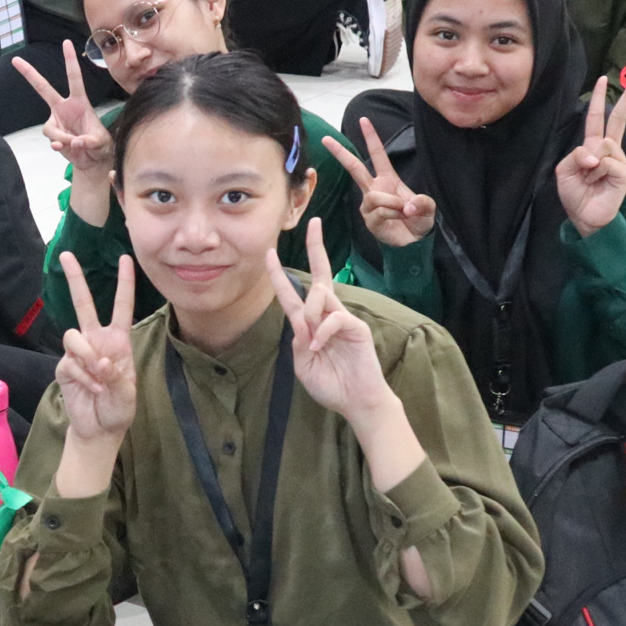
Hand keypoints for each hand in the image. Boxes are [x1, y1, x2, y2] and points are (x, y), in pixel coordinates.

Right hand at [15, 41, 113, 179]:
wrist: (93, 160)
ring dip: (61, 137)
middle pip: (43, 88)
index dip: (70, 60)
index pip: (74, 77)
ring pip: (49, 128)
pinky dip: (59, 145)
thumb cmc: (101, 145)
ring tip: (74, 144)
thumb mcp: (101, 141)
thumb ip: (89, 141)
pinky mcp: (53, 135)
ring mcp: (57, 121)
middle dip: (30, 74)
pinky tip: (64, 148)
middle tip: (15, 60)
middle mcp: (64, 108)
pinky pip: (51, 139)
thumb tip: (74, 141)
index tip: (66, 42)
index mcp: (79, 101)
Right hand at [54, 251, 137, 438]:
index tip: (125, 258)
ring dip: (87, 357)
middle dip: (75, 278)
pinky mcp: (64, 367)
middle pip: (83, 303)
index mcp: (118, 340)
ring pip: (73, 336)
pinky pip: (69, 362)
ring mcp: (78, 353)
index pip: (122, 306)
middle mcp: (96, 340)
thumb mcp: (128, 394)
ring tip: (99, 378)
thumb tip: (100, 362)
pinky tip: (93, 390)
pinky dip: (83, 377)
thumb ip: (118, 376)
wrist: (100, 428)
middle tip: (65, 255)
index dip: (124, 283)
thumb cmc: (119, 408)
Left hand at [272, 221, 393, 420]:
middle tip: (314, 223)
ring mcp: (342, 319)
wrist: (356, 402)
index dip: (279, 275)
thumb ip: (297, 341)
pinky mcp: (356, 327)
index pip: (293, 294)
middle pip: (320, 275)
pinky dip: (322, 333)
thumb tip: (301, 319)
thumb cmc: (331, 385)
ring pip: (322, 294)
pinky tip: (318, 348)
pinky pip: (334, 317)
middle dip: (316, 247)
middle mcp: (326, 315)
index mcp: (310, 324)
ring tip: (312, 342)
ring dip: (310, 314)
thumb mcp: (303, 365)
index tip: (270, 254)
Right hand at [323, 116, 436, 248]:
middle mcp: (374, 189)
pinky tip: (399, 218)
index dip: (371, 137)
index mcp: (387, 179)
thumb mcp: (428, 207)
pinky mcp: (369, 219)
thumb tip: (407, 205)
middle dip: (340, 153)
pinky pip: (379, 210)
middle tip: (326, 139)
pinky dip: (393, 213)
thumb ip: (423, 202)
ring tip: (405, 212)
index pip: (377, 155)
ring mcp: (369, 204)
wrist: (414, 242)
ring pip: (375, 196)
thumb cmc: (418, 220)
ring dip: (394, 203)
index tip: (364, 120)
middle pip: (354, 167)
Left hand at [555, 75, 625, 238]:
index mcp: (594, 147)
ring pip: (603, 144)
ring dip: (588, 163)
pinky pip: (606, 162)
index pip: (598, 119)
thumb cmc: (576, 194)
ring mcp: (619, 161)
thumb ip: (576, 154)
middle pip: (619, 120)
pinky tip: (596, 184)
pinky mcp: (624, 173)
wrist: (584, 218)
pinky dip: (595, 173)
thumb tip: (595, 152)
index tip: (603, 80)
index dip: (599, 100)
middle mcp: (609, 151)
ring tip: (588, 179)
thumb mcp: (565, 170)